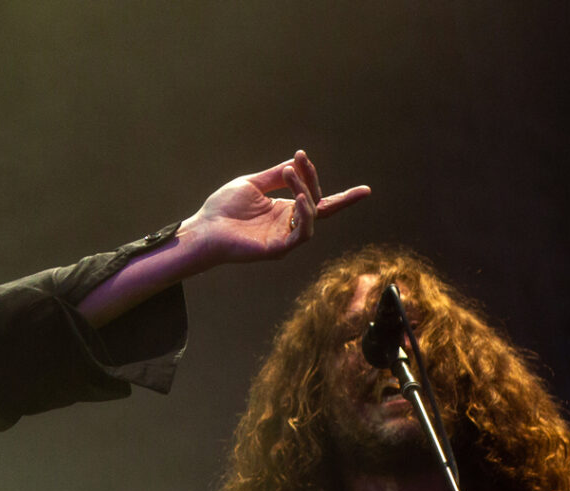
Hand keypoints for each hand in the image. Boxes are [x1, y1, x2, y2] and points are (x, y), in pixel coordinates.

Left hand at [178, 150, 368, 266]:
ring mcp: (284, 239)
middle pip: (318, 204)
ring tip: (292, 173)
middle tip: (299, 162)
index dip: (344, 199)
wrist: (204, 228)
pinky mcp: (277, 250)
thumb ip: (277, 175)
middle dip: (313, 181)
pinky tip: (298, 199)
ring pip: (311, 216)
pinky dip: (305, 216)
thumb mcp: (253, 184)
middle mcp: (288, 225)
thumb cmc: (223, 209)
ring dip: (306, 192)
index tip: (365, 190)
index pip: (320, 203)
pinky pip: (302, 234)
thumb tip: (297, 161)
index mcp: (285, 211)